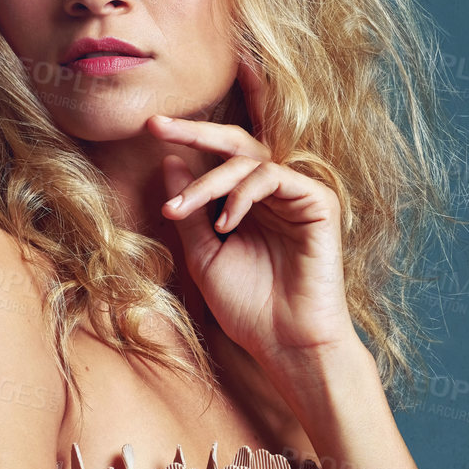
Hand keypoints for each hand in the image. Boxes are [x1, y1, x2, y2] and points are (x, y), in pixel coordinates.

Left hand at [149, 59, 358, 375]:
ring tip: (179, 209)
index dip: (191, 135)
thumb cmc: (248, 306)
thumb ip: (190, 209)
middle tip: (156, 125)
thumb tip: (170, 160)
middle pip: (236, 144)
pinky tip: (225, 223)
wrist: (284, 343)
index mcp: (250, 200)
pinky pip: (274, 177)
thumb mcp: (204, 254)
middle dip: (194, 130)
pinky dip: (242, 195)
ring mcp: (298, 194)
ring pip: (249, 160)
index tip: (149, 126)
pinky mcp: (318, 202)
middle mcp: (275, 191)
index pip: (221, 156)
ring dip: (207, 181)